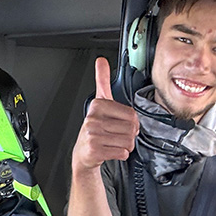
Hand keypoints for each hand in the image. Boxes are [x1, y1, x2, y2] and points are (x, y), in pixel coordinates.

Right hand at [72, 58, 139, 173]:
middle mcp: (93, 119)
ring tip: (114, 143)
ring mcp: (93, 134)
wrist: (83, 153)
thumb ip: (102, 80)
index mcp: (98, 105)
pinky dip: (121, 154)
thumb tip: (101, 60)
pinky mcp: (95, 150)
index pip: (131, 114)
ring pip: (128, 141)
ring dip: (126, 146)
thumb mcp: (99, 102)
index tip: (122, 124)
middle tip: (118, 135)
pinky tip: (111, 150)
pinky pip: (122, 152)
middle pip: (131, 128)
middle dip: (129, 135)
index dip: (132, 122)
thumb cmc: (95, 128)